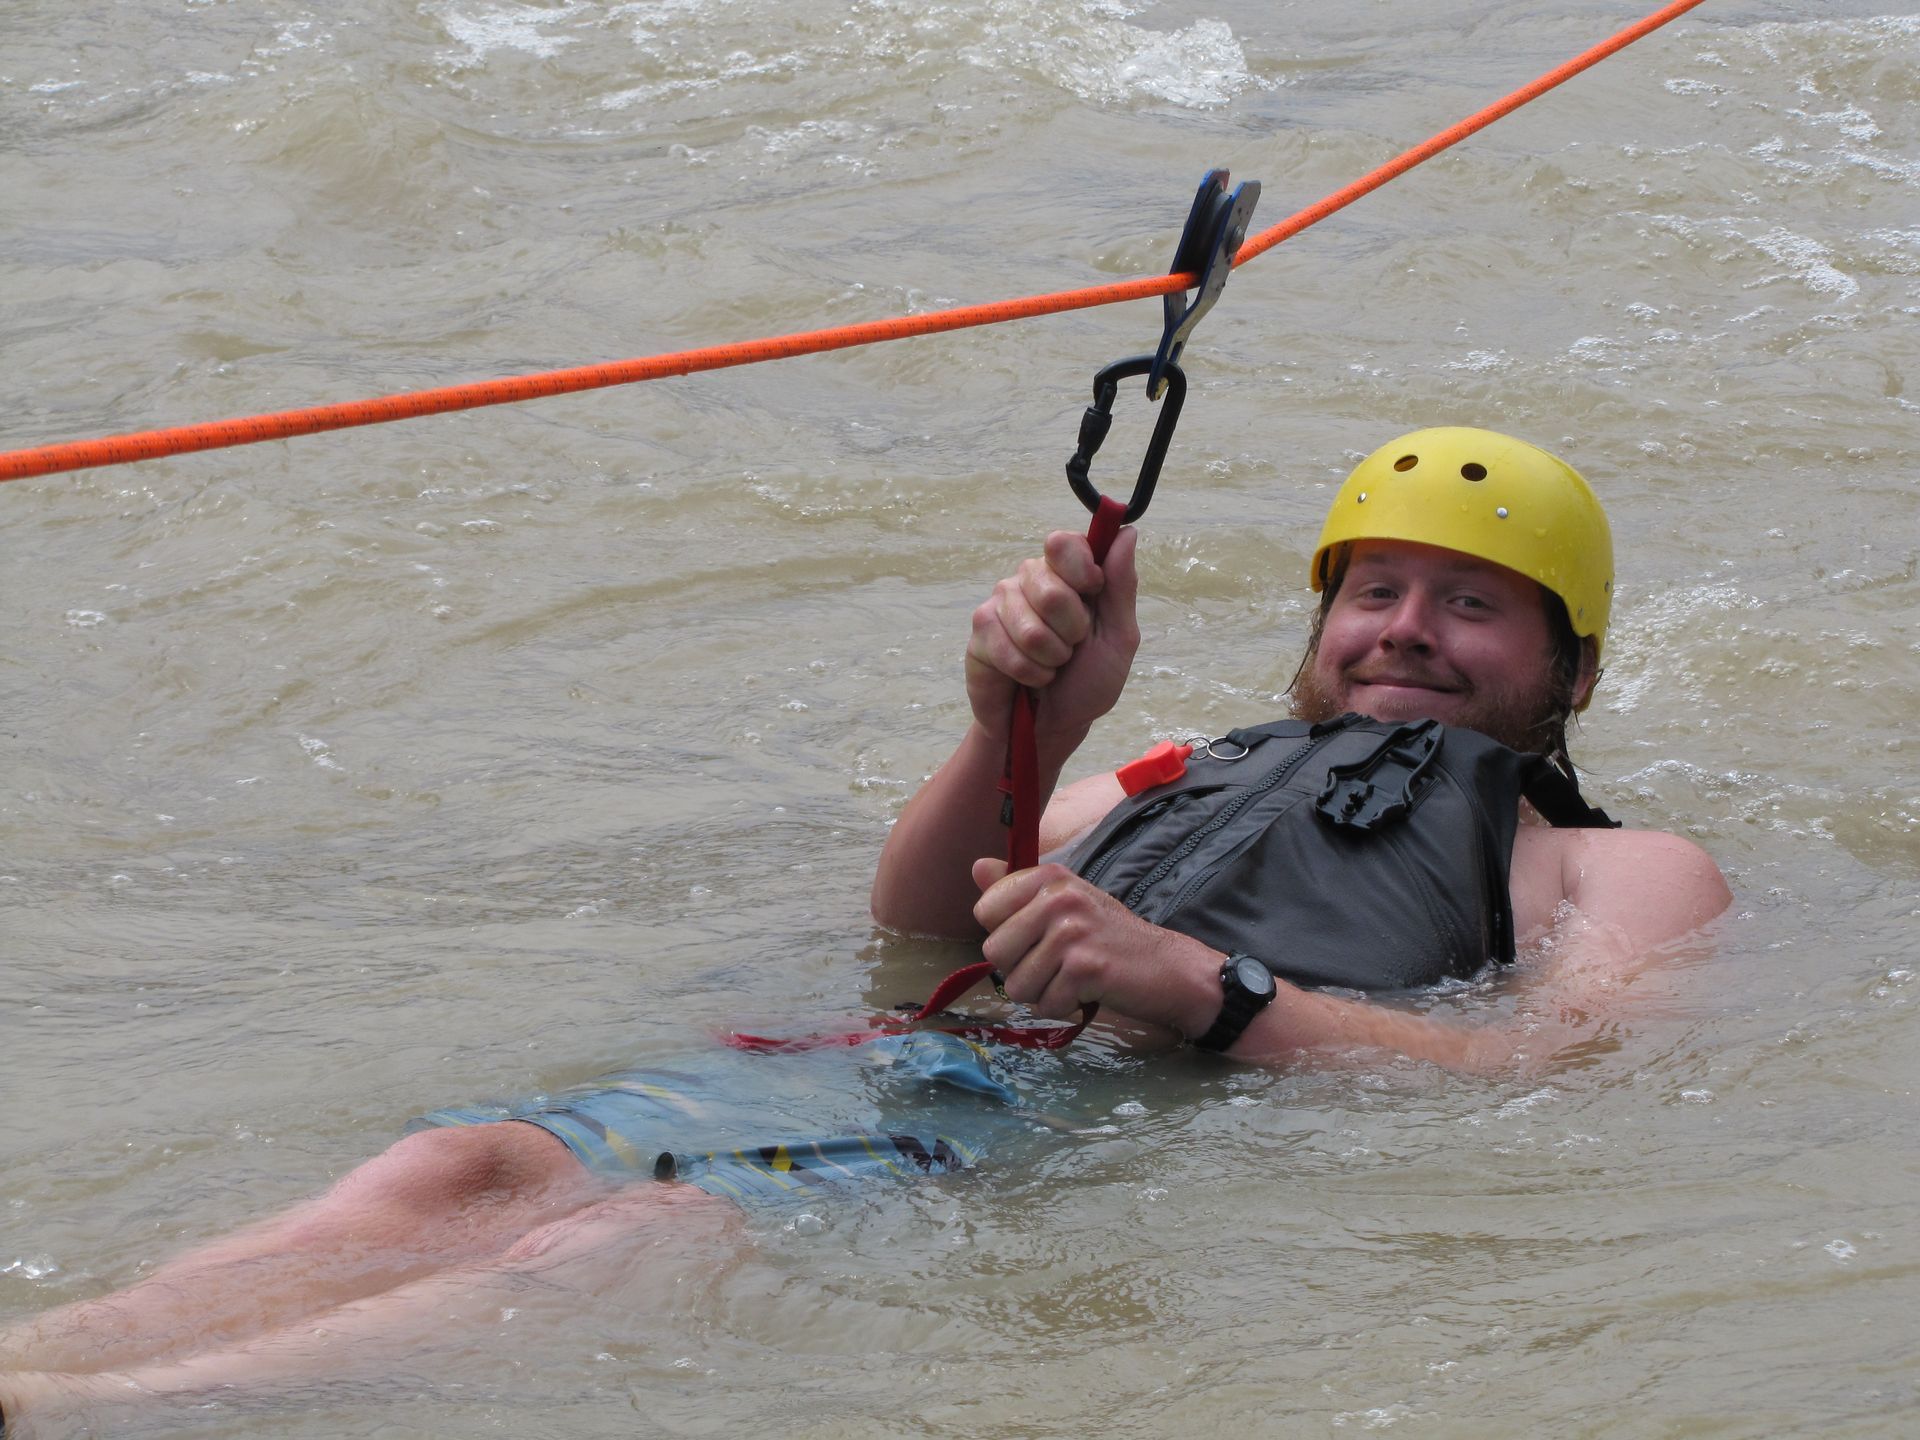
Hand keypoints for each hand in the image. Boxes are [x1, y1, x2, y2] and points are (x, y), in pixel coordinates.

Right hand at [964, 527, 1139, 748]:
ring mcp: (1002, 602)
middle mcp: (1031, 579)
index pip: (1064, 543)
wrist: (1053, 725)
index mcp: (1068, 574)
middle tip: (1071, 646)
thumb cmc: (1087, 681)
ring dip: (1050, 659)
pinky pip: (1007, 650)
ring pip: (1030, 628)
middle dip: (1071, 631)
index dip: (1080, 571)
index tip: (1092, 593)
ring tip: (1050, 665)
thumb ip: (1121, 586)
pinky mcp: (980, 630)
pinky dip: (1029, 674)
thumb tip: (1127, 532)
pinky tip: (1028, 677)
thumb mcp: (1118, 638)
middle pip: (1050, 588)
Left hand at [970, 859, 1222, 1032]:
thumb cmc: (1108, 937)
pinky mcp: (1085, 968)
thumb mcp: (1065, 903)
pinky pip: (1045, 1004)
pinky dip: (1062, 1007)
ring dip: (1041, 993)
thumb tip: (977, 867)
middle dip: (1020, 970)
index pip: (986, 910)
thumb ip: (1017, 888)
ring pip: (1016, 985)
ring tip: (1070, 978)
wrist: (1166, 967)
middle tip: (1055, 964)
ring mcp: (1072, 933)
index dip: (1005, 934)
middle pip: (995, 951)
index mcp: (1049, 877)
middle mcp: (1059, 898)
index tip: (1036, 937)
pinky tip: (1085, 991)